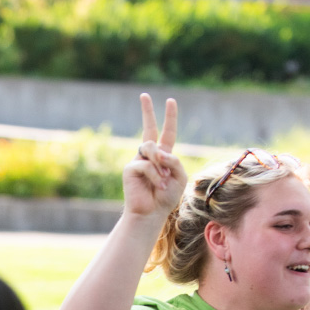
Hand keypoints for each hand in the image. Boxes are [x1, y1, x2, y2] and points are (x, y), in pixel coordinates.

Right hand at [123, 94, 186, 217]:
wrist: (150, 213)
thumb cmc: (166, 198)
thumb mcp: (180, 177)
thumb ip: (175, 161)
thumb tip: (159, 151)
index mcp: (163, 156)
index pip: (167, 133)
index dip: (169, 117)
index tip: (170, 101)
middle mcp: (150, 156)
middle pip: (149, 129)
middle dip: (147, 111)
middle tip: (144, 95)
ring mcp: (138, 160)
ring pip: (151, 147)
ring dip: (160, 163)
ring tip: (163, 180)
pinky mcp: (130, 168)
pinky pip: (146, 164)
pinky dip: (155, 175)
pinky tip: (156, 185)